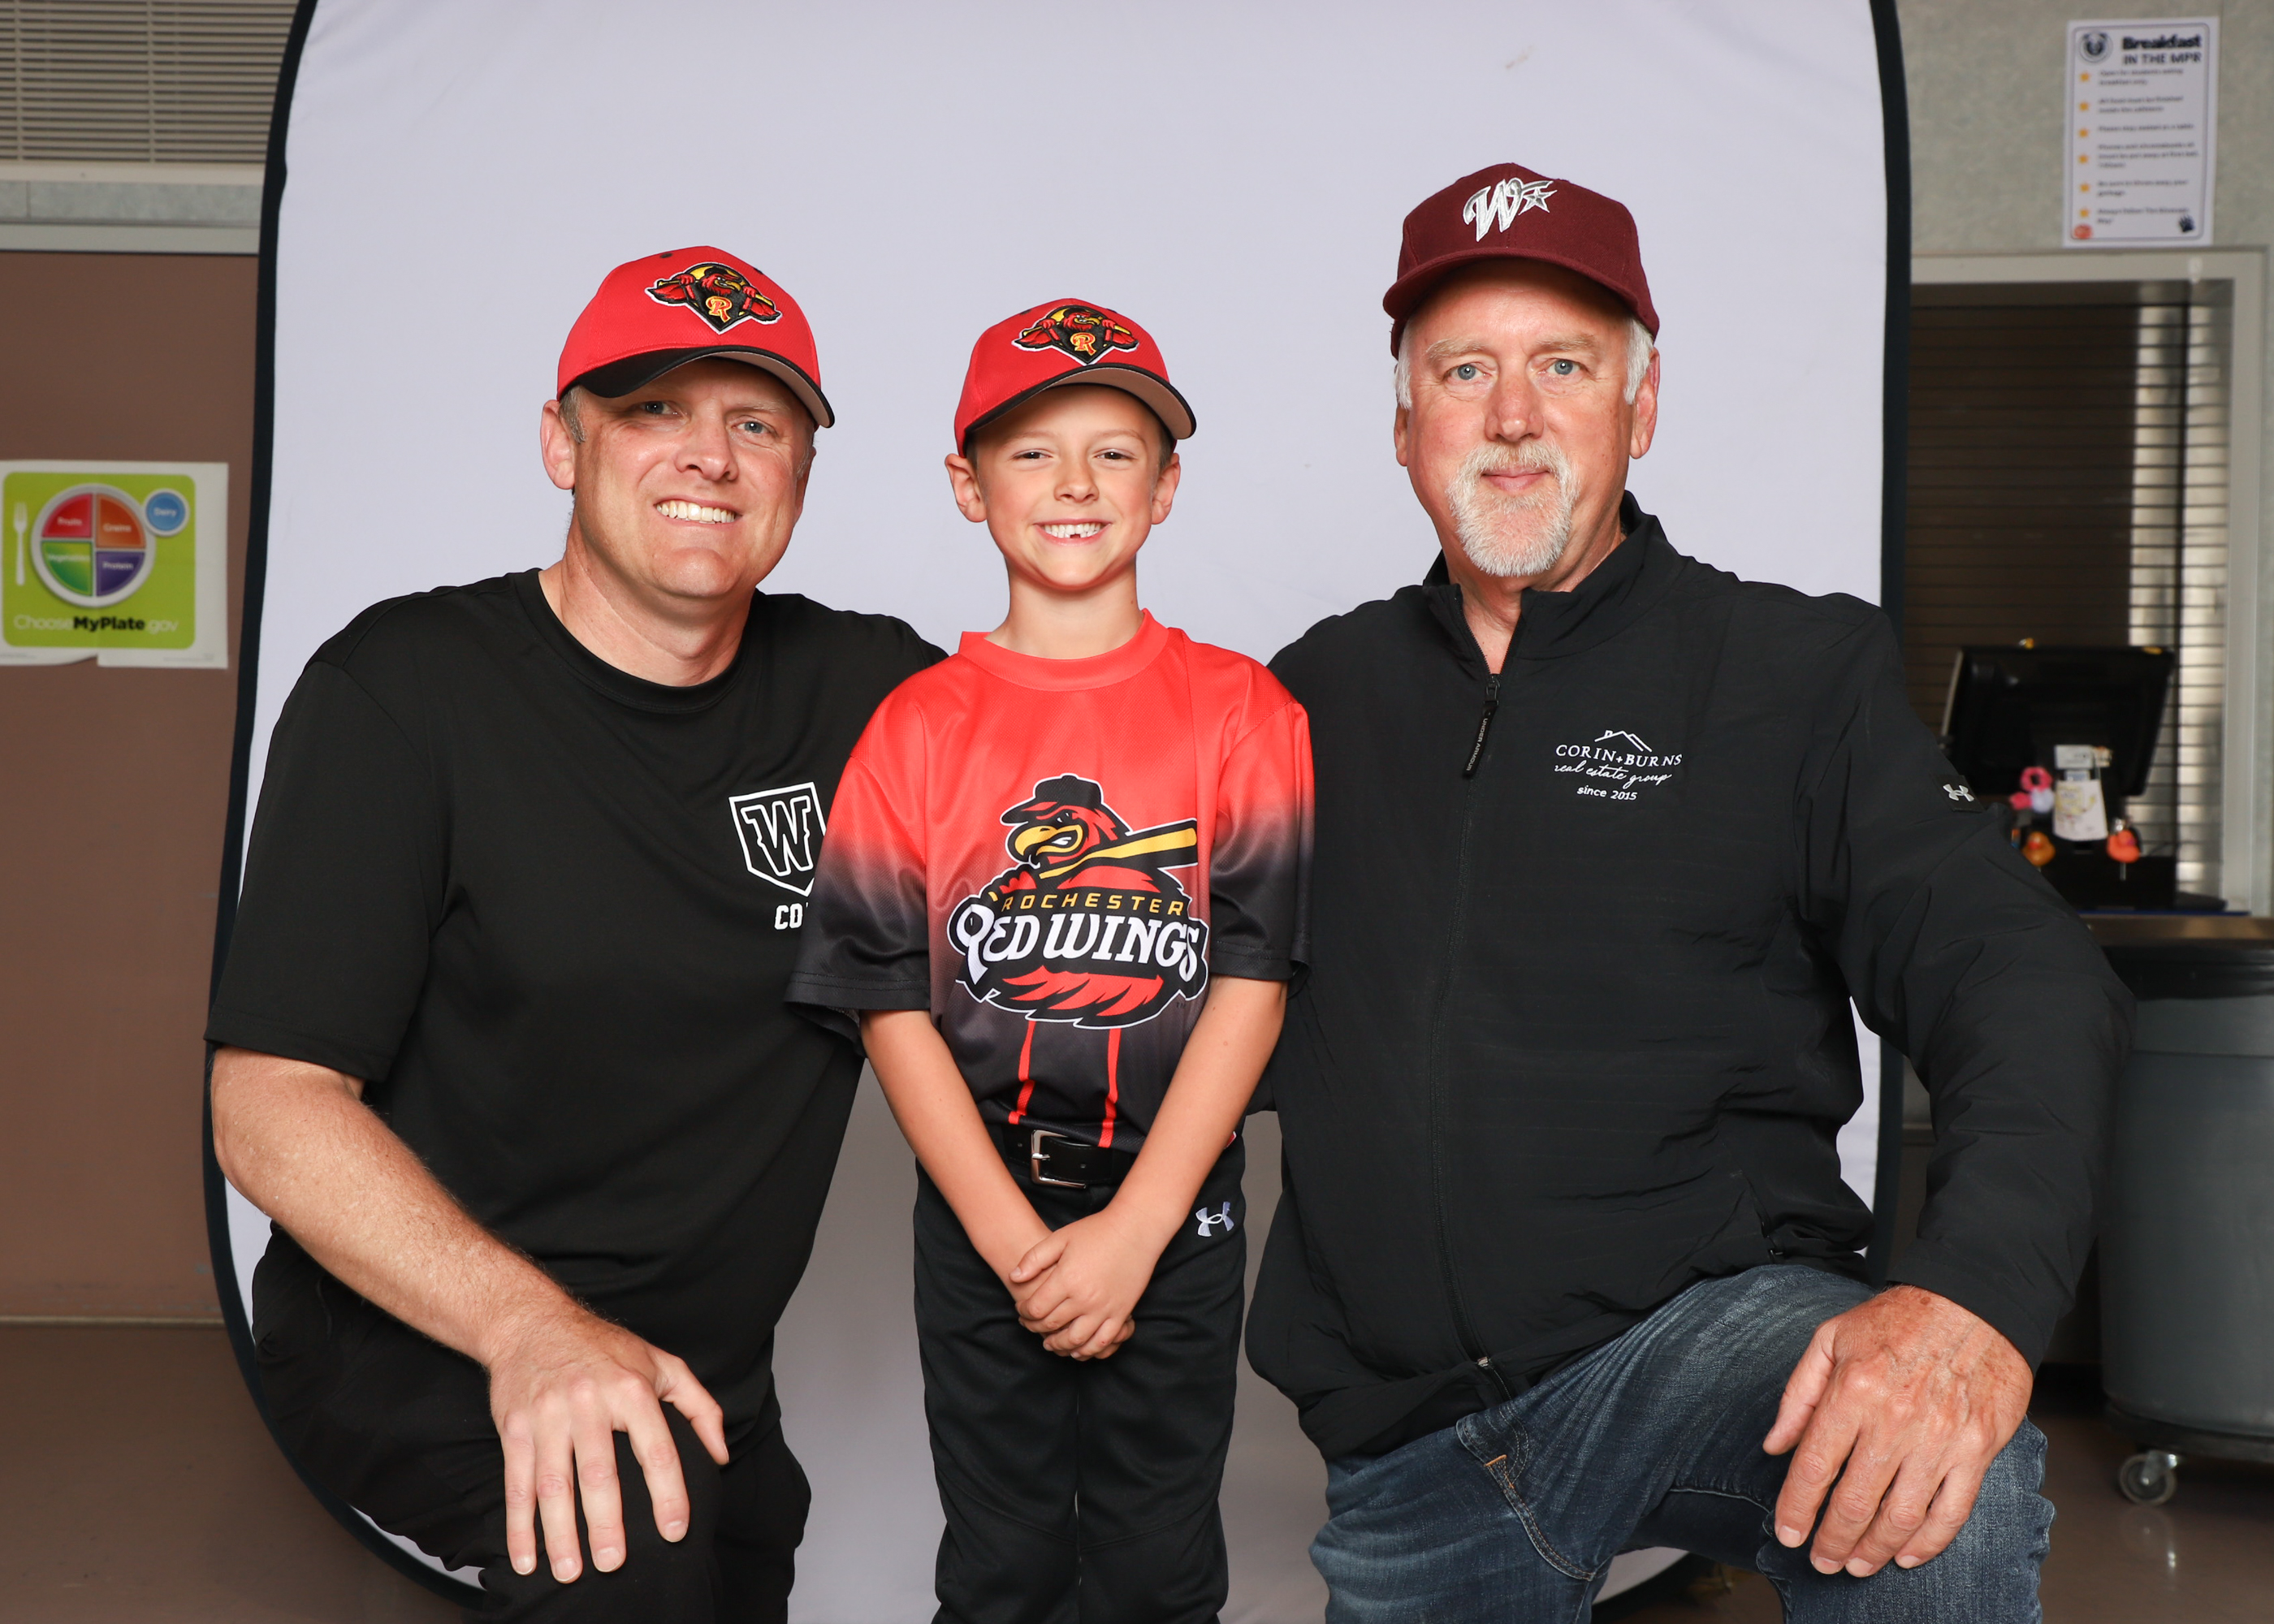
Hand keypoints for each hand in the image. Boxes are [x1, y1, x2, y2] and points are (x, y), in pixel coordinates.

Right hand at [485, 1305, 728, 1583]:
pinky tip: (525, 1558)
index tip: (676, 1530)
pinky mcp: (514, 1428)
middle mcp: (589, 1402)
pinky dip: (519, 1526)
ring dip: (560, 1534)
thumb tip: (720, 1455)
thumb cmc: (602, 1347)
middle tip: (615, 1563)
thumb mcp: (661, 1363)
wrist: (531, 1322)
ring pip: (554, 1485)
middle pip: (599, 1473)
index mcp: (631, 1389)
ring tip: (571, 1572)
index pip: (657, 1449)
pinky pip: (517, 1484)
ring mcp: (548, 1416)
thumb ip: (699, 1407)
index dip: (669, 1493)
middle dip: (606, 1524)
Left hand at [1008, 1207, 1163, 1358]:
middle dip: (1035, 1327)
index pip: (1036, 1308)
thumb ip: (1034, 1258)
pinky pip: (1103, 1341)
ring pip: (1076, 1340)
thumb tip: (1014, 1277)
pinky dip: (1088, 1350)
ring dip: (1059, 1345)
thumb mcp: (1060, 1238)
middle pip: (1052, 1325)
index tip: (1020, 1309)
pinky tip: (1079, 1349)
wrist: (1134, 1229)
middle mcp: (1084, 1298)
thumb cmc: (1096, 1231)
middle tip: (1029, 1325)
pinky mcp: (1121, 1312)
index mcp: (1067, 1279)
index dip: (1023, 1312)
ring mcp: (1105, 1308)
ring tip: (1050, 1343)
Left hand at [1764, 1284, 2031, 1576]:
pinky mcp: (1978, 1450)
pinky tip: (1906, 1555)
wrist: (1976, 1303)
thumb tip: (1775, 1445)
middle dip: (1832, 1540)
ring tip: (1856, 1564)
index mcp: (1853, 1391)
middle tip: (1821, 1560)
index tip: (1787, 1534)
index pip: (1815, 1467)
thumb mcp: (1830, 1338)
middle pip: (1855, 1501)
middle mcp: (1896, 1420)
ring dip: (1874, 1550)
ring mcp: (1940, 1439)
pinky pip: (1951, 1512)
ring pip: (1901, 1517)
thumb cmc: (1899, 1319)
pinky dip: (1928, 1543)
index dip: (1797, 1509)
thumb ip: (1798, 1395)